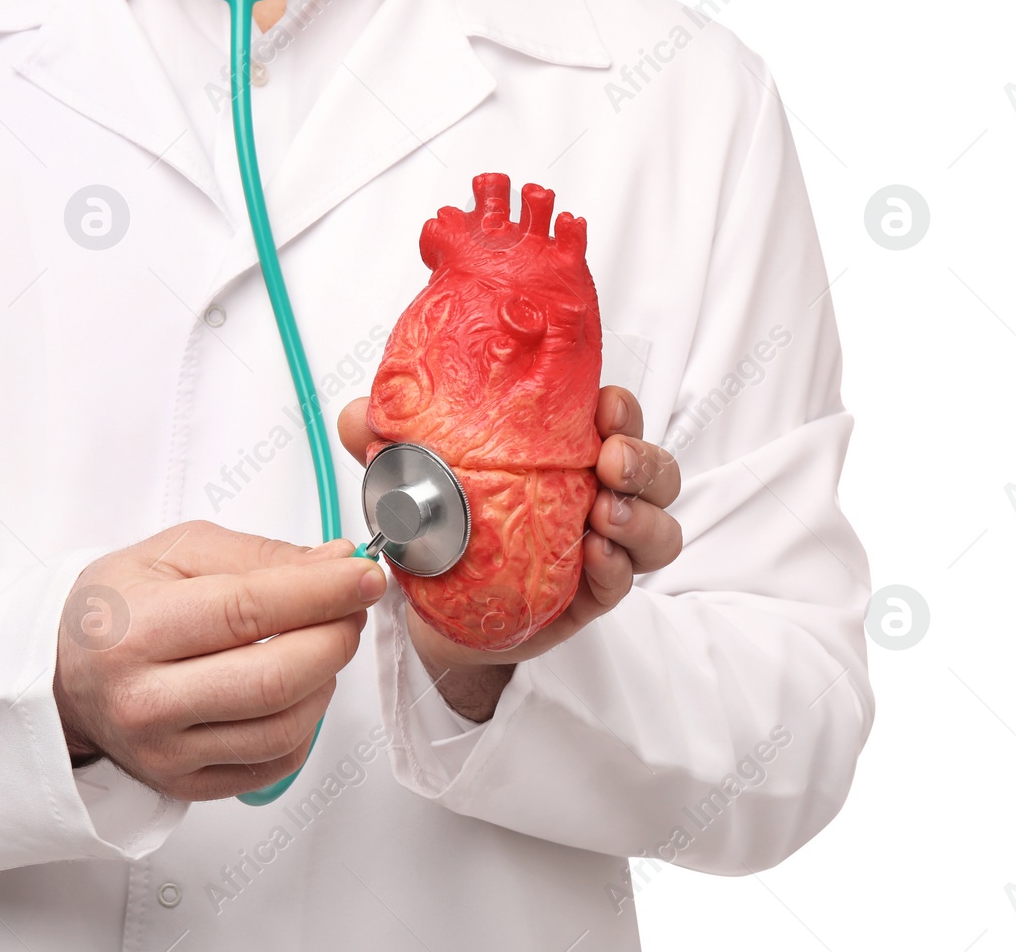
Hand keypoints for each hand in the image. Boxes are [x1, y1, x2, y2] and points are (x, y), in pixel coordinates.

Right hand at [52, 522, 385, 800]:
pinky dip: (306, 722)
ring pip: (286, 727)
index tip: (364, 575)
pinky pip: (277, 762)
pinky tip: (295, 688)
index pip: (250, 610)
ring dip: (326, 680)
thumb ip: (261, 555)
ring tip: (318, 644)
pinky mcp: (186, 785)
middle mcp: (145, 700)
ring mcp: (165, 752)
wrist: (65, 673)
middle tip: (350, 608)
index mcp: (134, 629)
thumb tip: (337, 562)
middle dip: (335, 637)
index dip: (322, 592)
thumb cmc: (119, 607)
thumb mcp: (176, 552)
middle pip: (276, 678)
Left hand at [338, 386, 680, 716]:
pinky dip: (618, 568)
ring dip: (642, 516)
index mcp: (564, 451)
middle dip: (643, 459)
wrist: (436, 611)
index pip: (614, 418)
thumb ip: (384, 444)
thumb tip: (357, 417)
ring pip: (658, 525)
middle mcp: (595, 493)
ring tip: (607, 516)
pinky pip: (625, 582)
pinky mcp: (590, 596)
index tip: (604, 404)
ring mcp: (600, 546)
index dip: (621, 407)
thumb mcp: (410, 478)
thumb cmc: (442, 530)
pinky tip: (595, 557)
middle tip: (611, 461)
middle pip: (653, 469)